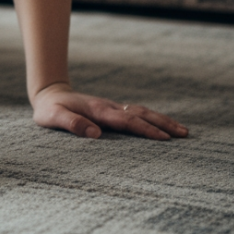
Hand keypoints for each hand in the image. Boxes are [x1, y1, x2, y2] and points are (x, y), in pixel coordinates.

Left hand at [31, 83, 187, 139]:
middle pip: (141, 114)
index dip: (145, 129)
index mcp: (98, 110)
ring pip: (142, 111)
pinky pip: (137, 113)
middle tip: (184, 134)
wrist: (49, 94)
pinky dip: (153, 118)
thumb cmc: (50, 110)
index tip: (163, 139)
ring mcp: (112, 107)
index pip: (126, 121)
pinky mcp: (113, 109)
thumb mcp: (53, 117)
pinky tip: (163, 125)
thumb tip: (96, 134)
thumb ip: (71, 124)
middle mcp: (109, 107)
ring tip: (183, 131)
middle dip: (163, 124)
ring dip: (162, 120)